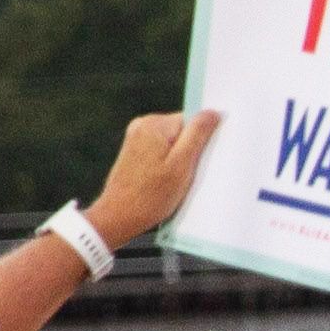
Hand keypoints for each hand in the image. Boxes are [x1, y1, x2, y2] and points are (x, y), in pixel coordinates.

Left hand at [82, 110, 219, 248]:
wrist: (118, 217)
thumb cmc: (150, 197)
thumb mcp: (182, 166)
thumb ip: (198, 135)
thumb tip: (212, 113)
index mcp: (155, 124)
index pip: (192, 121)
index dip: (200, 142)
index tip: (197, 162)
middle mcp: (143, 125)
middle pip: (182, 131)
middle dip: (189, 152)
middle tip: (185, 176)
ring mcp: (136, 137)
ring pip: (173, 143)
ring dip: (178, 161)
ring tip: (172, 181)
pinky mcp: (134, 151)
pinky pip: (161, 151)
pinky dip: (167, 165)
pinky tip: (163, 182)